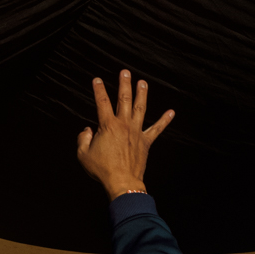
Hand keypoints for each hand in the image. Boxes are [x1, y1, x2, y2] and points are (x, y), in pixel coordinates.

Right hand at [76, 70, 174, 200]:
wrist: (122, 181)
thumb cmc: (102, 169)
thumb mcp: (83, 154)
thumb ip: (83, 139)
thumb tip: (87, 130)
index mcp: (108, 126)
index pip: (102, 103)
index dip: (98, 90)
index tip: (97, 80)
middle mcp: (124, 125)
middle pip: (124, 100)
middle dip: (124, 84)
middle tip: (125, 72)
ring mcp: (137, 132)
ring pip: (140, 108)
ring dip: (142, 94)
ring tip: (143, 82)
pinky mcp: (145, 142)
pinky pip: (157, 129)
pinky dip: (165, 120)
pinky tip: (171, 112)